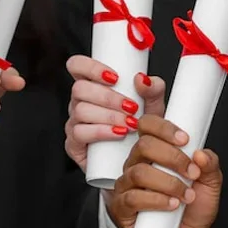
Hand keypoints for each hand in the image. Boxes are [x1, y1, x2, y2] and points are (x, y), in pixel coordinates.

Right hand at [64, 54, 165, 173]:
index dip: (90, 67)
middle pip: (79, 88)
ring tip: (130, 124)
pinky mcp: (74, 144)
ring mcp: (74, 123)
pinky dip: (101, 132)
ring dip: (108, 115)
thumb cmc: (143, 128)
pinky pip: (79, 133)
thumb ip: (153, 89)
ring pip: (80, 110)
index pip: (77, 66)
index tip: (115, 77)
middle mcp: (79, 102)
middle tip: (132, 107)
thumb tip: (142, 78)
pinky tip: (117, 134)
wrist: (139, 161)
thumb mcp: (153, 106)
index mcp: (92, 85)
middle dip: (108, 97)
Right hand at [108, 114, 221, 227]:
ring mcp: (126, 185)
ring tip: (186, 195)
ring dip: (168, 183)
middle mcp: (137, 164)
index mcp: (154, 152)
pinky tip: (172, 205)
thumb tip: (201, 153)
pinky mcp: (122, 208)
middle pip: (143, 146)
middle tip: (192, 173)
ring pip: (139, 172)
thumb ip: (210, 165)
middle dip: (172, 157)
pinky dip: (156, 200)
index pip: (147, 126)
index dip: (164, 128)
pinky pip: (132, 198)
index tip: (185, 139)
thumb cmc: (194, 207)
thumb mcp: (210, 183)